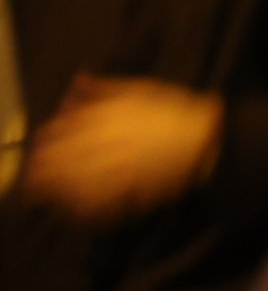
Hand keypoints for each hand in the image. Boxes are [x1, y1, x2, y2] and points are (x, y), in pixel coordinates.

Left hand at [25, 79, 223, 221]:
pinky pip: (91, 205)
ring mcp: (113, 170)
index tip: (41, 145)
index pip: (58, 130)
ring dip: (53, 188)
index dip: (44, 139)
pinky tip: (72, 206)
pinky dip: (77, 207)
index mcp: (104, 116)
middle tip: (36, 174)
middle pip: (56, 159)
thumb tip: (76, 83)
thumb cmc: (175, 111)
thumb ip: (104, 87)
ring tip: (45, 191)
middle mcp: (103, 143)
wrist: (207, 140)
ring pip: (68, 183)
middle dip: (41, 168)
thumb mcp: (141, 88)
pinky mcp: (125, 193)